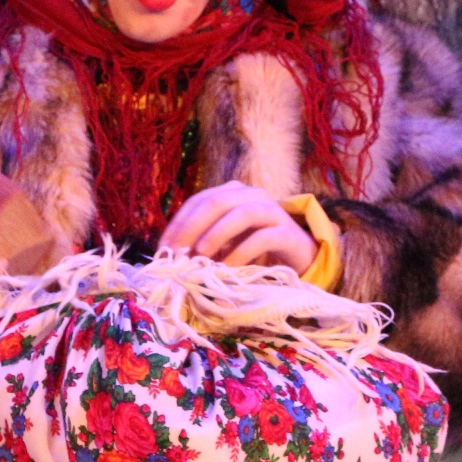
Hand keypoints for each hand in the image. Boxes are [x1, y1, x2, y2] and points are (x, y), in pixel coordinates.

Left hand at [157, 181, 317, 272]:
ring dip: (215, 235)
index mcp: (232, 192)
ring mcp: (271, 210)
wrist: (297, 255)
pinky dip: (240, 253)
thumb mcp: (224, 242)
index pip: (197, 201)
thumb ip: (202, 242)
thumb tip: (171, 257)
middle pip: (216, 202)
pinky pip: (261, 238)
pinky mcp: (286, 231)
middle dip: (192, 228)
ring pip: (240, 213)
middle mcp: (251, 195)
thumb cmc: (254, 247)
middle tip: (178, 254)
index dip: (178, 224)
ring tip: (200, 257)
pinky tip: (227, 269)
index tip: (163, 250)